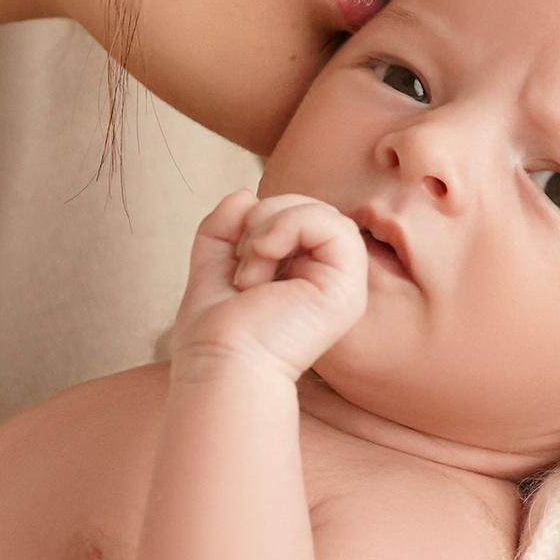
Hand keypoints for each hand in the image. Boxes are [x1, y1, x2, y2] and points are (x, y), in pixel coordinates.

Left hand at [169, 189, 368, 385]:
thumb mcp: (211, 267)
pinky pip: (333, 224)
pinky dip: (289, 225)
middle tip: (241, 262)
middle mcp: (328, 282)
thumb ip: (223, 230)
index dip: (261, 219)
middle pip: (310, 210)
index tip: (234, 258)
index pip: (296, 220)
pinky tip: (264, 257)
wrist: (221, 364)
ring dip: (273, 225)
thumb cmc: (214, 334)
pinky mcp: (347, 288)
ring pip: (323, 212)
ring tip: (251, 266)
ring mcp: (342, 286)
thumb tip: (244, 194)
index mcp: (303, 280)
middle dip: (264, 218)